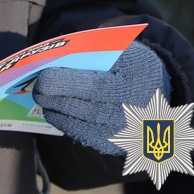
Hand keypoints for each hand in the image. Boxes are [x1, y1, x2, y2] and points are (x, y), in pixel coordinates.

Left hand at [32, 41, 169, 153]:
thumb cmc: (128, 62)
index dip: (67, 84)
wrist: (156, 88)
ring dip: (58, 111)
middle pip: (90, 109)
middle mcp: (137, 112)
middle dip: (57, 98)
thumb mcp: (117, 49)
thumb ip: (90, 53)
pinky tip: (53, 111)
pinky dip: (66, 123)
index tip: (43, 76)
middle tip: (37, 88)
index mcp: (137, 81)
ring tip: (41, 97)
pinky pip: (86, 136)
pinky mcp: (118, 145)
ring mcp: (129, 132)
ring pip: (86, 126)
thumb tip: (51, 61)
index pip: (98, 87)